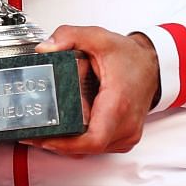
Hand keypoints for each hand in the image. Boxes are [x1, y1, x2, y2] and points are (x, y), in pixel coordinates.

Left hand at [26, 26, 159, 155]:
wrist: (152, 64)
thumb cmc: (130, 57)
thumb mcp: (98, 37)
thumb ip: (68, 36)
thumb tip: (45, 48)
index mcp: (118, 103)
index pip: (93, 139)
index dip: (66, 145)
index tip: (44, 138)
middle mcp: (125, 124)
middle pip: (87, 147)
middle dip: (59, 142)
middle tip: (34, 132)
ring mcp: (127, 134)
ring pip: (92, 149)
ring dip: (69, 142)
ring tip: (47, 128)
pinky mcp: (125, 137)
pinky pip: (100, 146)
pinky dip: (81, 140)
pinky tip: (67, 128)